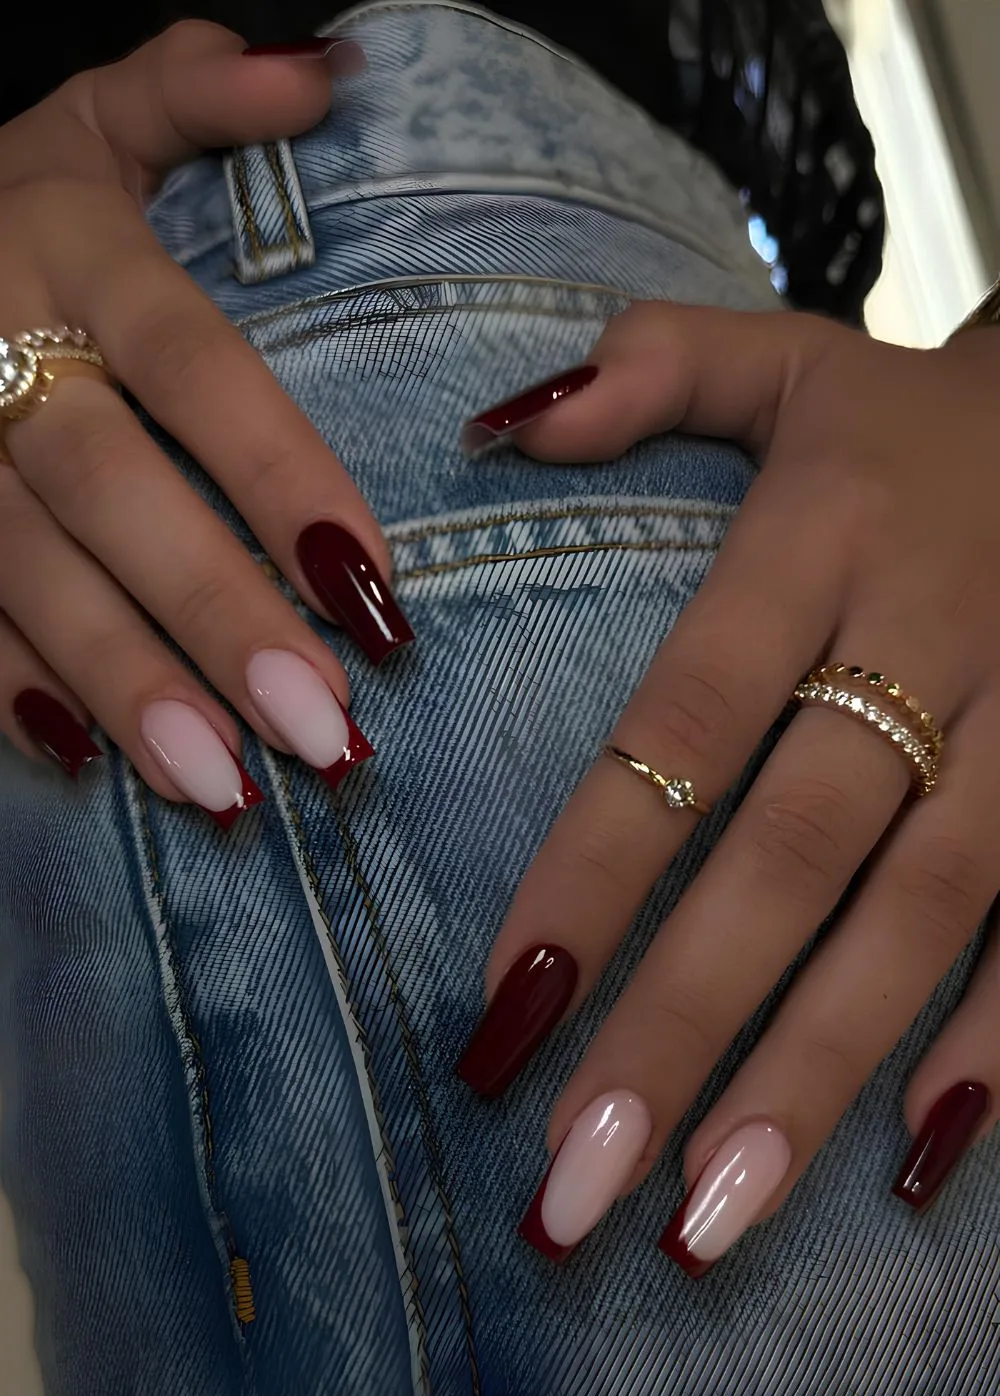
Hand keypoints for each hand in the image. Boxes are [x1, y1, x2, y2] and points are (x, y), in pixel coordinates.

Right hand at [0, 24, 409, 825]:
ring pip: (25, 573)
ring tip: (223, 787)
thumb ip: (200, 96)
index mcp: (62, 239)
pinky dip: (10, 691)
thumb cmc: (34, 195)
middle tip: (316, 726)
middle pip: (108, 489)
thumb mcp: (104, 117)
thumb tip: (322, 72)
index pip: (189, 367)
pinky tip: (88, 768)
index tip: (372, 585)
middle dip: (210, 612)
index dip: (276, 475)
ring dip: (123, 685)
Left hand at [458, 302, 999, 1269]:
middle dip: (686, 1025)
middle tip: (576, 1182)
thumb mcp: (789, 358)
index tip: (506, 1009)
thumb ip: (652, 367)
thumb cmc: (914, 415)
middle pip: (796, 855)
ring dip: (817, 1077)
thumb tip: (504, 425)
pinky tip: (914, 1163)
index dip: (596, 865)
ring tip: (706, 1219)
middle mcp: (930, 642)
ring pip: (925, 917)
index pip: (688, 718)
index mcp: (827, 538)